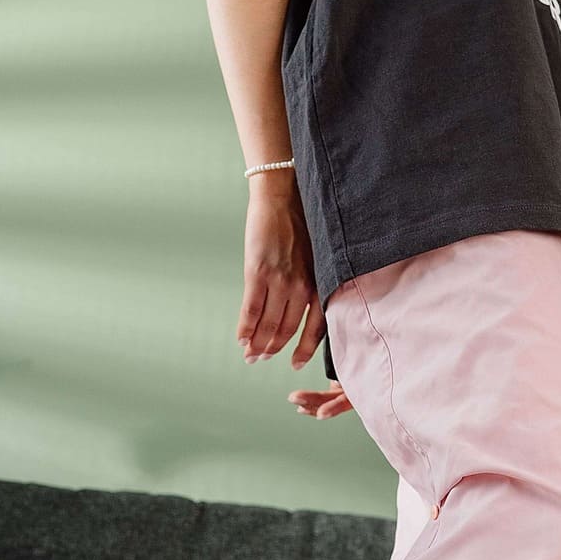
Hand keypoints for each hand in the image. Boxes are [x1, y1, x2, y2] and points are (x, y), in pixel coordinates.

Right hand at [238, 178, 355, 420]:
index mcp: (320, 282)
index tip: (295, 364)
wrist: (283, 195)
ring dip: (257, 343)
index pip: (317, 327)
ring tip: (250, 354)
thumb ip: (313, 280)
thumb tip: (304, 304)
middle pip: (288, 329)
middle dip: (273, 348)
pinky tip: (240, 338)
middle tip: (261, 358)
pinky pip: (250, 310)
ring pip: (268, 324)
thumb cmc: (301, 222)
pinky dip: (244, 327)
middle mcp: (302, 286)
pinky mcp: (258, 273)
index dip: (304, 350)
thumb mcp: (317, 255)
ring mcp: (280, 281)